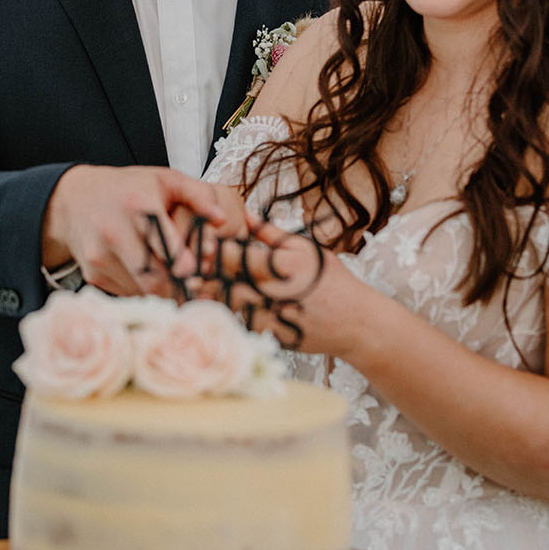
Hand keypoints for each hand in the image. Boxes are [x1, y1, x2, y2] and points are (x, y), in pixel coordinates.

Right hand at [41, 165, 231, 296]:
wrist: (74, 198)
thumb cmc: (128, 188)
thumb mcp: (164, 179)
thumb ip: (199, 195)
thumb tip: (222, 220)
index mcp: (139, 207)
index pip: (171, 253)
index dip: (193, 269)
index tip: (205, 272)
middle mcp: (115, 233)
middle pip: (157, 281)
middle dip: (181, 288)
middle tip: (199, 289)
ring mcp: (101, 257)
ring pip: (144, 293)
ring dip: (164, 292)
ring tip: (178, 281)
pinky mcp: (93, 275)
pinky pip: (128, 294)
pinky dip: (144, 291)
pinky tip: (152, 276)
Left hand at [208, 215, 352, 352]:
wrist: (354, 321)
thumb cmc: (330, 280)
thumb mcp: (305, 248)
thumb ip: (270, 233)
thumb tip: (244, 214)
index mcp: (281, 265)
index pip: (234, 257)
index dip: (214, 252)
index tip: (204, 248)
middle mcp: (274, 292)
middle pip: (226, 282)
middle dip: (207, 276)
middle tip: (193, 270)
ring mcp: (271, 317)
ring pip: (228, 306)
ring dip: (213, 296)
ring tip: (201, 288)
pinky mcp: (271, 336)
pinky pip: (240, 324)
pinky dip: (229, 315)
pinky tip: (222, 307)